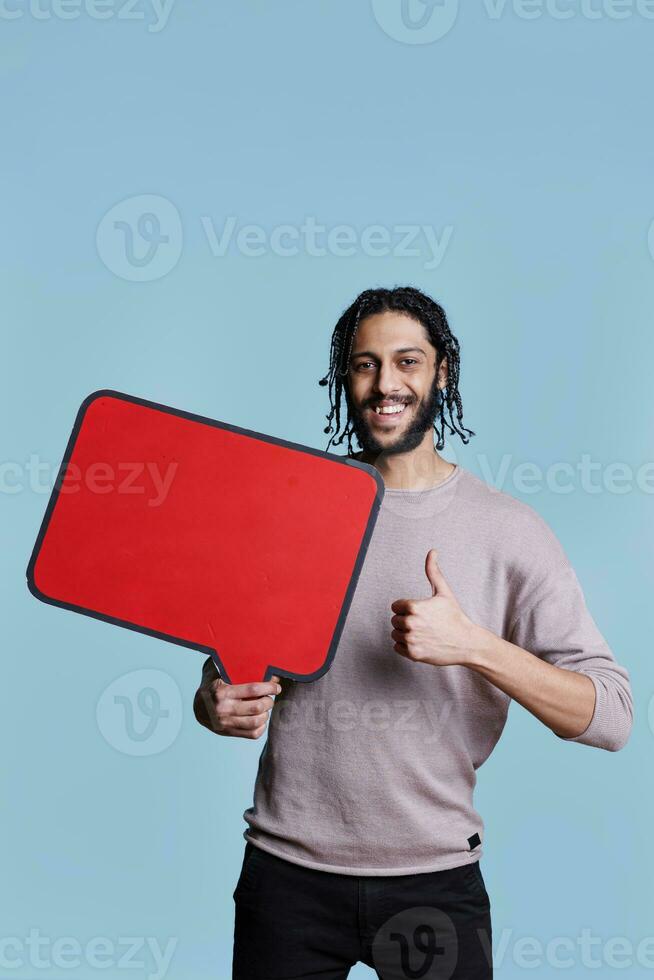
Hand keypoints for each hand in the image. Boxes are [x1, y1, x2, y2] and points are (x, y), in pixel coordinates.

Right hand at [193, 657, 281, 738]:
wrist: (198, 707)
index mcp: (222, 692)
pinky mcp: (229, 733)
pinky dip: (262, 726)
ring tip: (265, 707)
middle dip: (269, 701)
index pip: (253, 689)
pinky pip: (252, 734)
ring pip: (256, 722)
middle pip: (257, 707)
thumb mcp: (221, 674)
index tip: (276, 687)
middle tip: (270, 697)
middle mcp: (223, 709)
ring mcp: (226, 723)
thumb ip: (240, 670)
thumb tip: (269, 671)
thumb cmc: (214, 686)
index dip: (269, 687)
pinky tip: (261, 718)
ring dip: (266, 714)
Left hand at [390, 549, 481, 666]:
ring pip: (395, 634)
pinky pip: (397, 648)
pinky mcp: (413, 654)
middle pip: (395, 620)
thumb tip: (432, 551)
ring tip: (424, 633)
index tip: (421, 612)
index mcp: (414, 607)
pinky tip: (422, 643)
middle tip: (425, 624)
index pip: (395, 606)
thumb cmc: (454, 616)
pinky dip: (406, 647)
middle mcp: (410, 623)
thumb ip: (433, 571)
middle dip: (407, 621)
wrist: (466, 642)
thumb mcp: (444, 592)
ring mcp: (411, 640)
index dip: (407, 608)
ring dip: (405, 634)